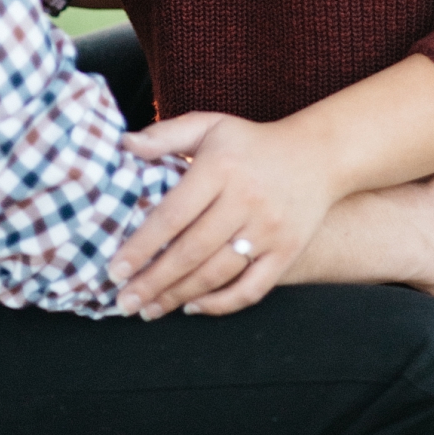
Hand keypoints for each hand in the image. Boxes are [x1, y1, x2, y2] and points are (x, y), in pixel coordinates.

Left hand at [110, 110, 341, 319]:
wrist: (318, 155)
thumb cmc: (251, 142)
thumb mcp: (210, 125)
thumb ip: (166, 134)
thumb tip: (125, 144)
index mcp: (221, 167)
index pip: (173, 214)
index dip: (141, 246)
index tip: (115, 269)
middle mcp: (246, 199)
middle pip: (191, 251)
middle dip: (153, 281)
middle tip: (124, 301)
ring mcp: (269, 229)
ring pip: (216, 274)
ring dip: (178, 296)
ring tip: (149, 309)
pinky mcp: (287, 251)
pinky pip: (251, 288)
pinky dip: (221, 304)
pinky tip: (193, 306)